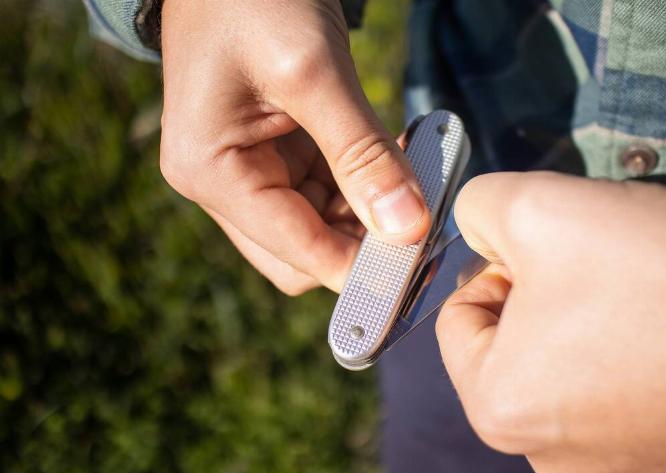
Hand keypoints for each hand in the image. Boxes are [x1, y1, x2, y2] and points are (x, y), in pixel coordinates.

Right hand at [159, 0, 429, 294]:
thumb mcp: (311, 72)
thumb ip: (361, 154)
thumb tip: (407, 230)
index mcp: (212, 172)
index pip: (296, 254)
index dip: (360, 270)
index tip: (422, 266)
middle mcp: (223, 184)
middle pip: (306, 252)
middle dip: (365, 243)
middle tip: (426, 218)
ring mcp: (249, 170)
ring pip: (322, 226)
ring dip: (371, 213)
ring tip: (416, 178)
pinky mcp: (275, 153)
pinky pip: (326, 192)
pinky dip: (364, 185)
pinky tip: (396, 161)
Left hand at [436, 172, 665, 471]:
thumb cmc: (653, 271)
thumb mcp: (535, 208)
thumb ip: (478, 210)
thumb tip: (477, 225)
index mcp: (501, 408)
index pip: (458, 320)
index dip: (495, 269)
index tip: (547, 254)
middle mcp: (551, 456)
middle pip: (515, 348)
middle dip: (542, 297)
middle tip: (594, 268)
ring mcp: (615, 464)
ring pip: (569, 368)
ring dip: (588, 323)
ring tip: (638, 297)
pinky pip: (622, 394)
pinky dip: (633, 356)